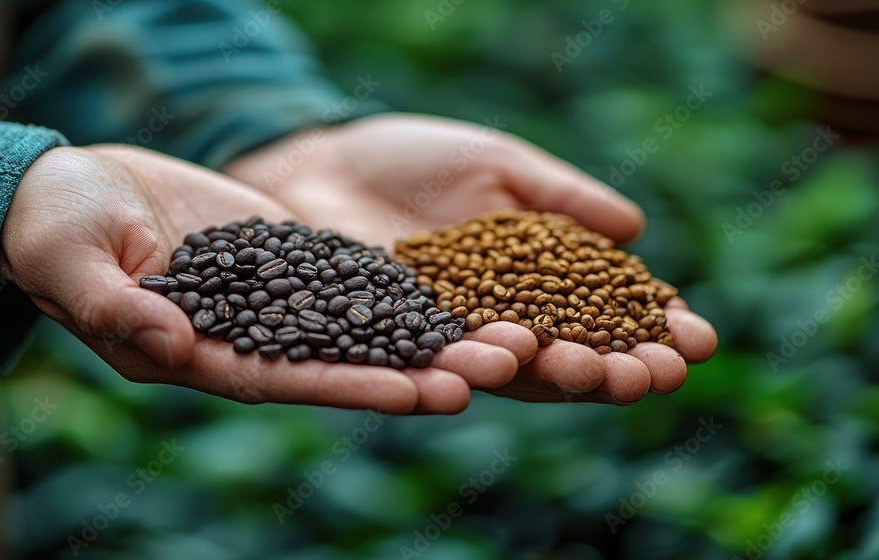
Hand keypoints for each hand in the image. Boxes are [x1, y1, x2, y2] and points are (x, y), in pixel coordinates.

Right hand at [0, 145, 518, 412]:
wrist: (73, 193)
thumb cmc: (58, 231)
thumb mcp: (74, 265)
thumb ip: (117, 308)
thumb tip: (172, 341)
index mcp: (199, 353)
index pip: (283, 379)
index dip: (348, 387)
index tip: (413, 394)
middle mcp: (250, 335)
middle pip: (344, 360)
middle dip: (417, 370)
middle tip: (493, 374)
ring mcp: (275, 295)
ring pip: (363, 320)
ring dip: (431, 332)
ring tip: (503, 339)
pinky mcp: (288, 254)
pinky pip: (352, 271)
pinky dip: (405, 283)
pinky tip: (461, 285)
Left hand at [225, 113, 717, 403]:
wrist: (319, 158)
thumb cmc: (411, 159)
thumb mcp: (497, 163)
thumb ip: (558, 198)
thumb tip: (635, 228)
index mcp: (532, 280)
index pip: (603, 313)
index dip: (650, 329)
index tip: (695, 339)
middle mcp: (496, 318)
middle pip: (565, 355)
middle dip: (613, 366)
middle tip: (652, 374)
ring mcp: (444, 334)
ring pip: (506, 369)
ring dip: (549, 376)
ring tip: (585, 370)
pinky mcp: (389, 339)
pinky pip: (429, 360)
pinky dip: (460, 369)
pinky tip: (492, 371)